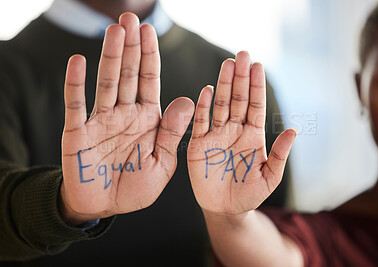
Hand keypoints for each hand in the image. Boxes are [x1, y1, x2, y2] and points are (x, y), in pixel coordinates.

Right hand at [60, 13, 193, 224]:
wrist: (106, 207)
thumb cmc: (137, 187)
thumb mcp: (162, 163)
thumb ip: (172, 133)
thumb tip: (188, 100)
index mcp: (148, 119)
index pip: (149, 80)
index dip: (149, 56)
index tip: (149, 30)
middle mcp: (125, 114)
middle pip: (128, 74)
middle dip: (130, 47)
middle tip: (129, 18)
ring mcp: (100, 121)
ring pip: (106, 83)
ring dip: (109, 57)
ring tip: (114, 31)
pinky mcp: (78, 133)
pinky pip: (76, 105)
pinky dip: (76, 84)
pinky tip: (78, 61)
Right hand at [187, 51, 295, 215]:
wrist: (226, 210)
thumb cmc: (249, 194)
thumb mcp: (269, 177)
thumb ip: (279, 154)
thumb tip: (294, 131)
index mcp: (252, 136)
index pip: (255, 106)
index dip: (256, 87)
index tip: (258, 66)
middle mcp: (234, 130)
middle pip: (237, 99)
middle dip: (240, 77)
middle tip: (242, 55)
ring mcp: (216, 135)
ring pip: (220, 105)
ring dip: (223, 85)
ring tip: (227, 64)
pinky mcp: (199, 145)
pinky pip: (201, 123)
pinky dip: (203, 107)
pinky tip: (208, 91)